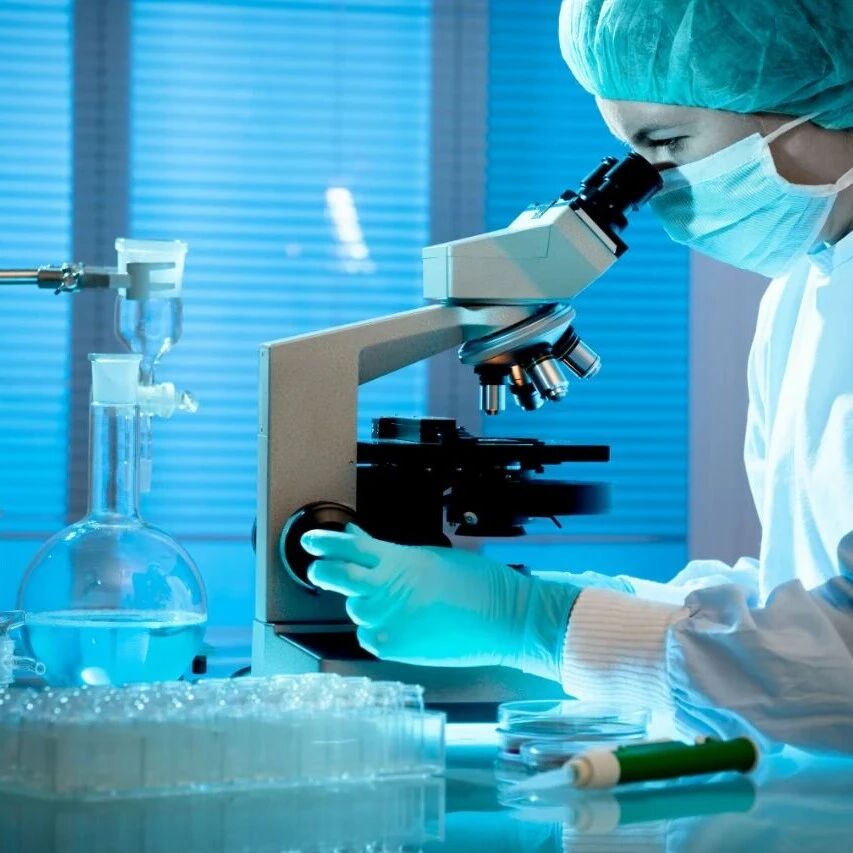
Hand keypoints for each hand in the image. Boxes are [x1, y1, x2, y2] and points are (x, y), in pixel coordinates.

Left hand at [301, 524, 581, 680]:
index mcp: (398, 562)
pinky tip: (403, 624)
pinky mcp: (394, 648)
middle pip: (338, 579)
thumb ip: (390, 553)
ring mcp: (388, 622)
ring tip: (399, 602)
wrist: (504, 620)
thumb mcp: (430, 557)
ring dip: (367, 604)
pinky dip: (379, 630)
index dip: (325, 544)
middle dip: (325, 571)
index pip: (349, 549)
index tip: (310, 541)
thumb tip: (358, 540)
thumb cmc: (476, 583)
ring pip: (357, 610)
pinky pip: (370, 637)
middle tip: (319, 568)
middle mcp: (386, 591)